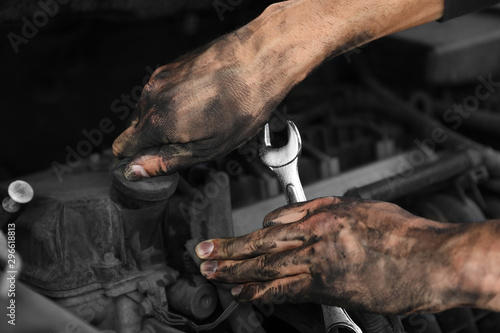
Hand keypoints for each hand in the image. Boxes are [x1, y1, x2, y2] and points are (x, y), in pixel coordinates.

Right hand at [112, 32, 278, 179]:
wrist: (260, 59)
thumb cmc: (243, 106)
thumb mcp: (209, 148)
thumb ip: (166, 161)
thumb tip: (133, 171)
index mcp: (157, 121)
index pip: (122, 147)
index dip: (136, 160)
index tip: (157, 163)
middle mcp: (151, 96)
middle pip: (134, 129)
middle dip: (153, 141)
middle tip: (189, 142)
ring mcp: (159, 78)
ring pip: (148, 110)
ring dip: (165, 121)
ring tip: (200, 120)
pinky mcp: (170, 67)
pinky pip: (160, 94)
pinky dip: (173, 103)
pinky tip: (200, 103)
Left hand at [195, 197, 473, 314]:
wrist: (430, 259)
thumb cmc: (403, 232)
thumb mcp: (362, 207)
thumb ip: (327, 211)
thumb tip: (297, 217)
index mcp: (324, 213)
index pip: (275, 222)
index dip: (251, 234)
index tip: (235, 240)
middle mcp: (316, 236)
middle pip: (263, 244)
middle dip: (229, 250)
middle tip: (203, 254)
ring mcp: (320, 263)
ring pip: (268, 267)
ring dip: (237, 271)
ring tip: (213, 274)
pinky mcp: (329, 287)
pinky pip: (287, 290)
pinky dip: (262, 292)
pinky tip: (245, 293)